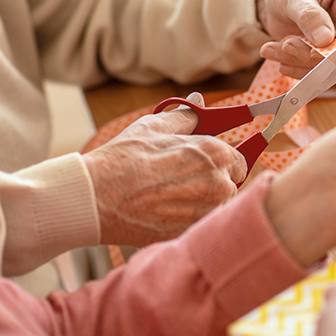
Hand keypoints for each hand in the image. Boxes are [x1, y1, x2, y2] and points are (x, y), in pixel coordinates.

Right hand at [82, 93, 246, 246]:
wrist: (97, 197)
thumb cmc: (123, 159)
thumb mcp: (154, 127)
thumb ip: (185, 116)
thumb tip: (197, 102)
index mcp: (214, 153)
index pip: (239, 161)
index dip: (224, 163)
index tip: (209, 166)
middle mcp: (218, 183)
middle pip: (230, 186)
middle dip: (213, 184)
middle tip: (184, 183)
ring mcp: (206, 213)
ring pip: (216, 208)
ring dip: (202, 205)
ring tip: (171, 199)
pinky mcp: (191, 234)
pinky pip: (199, 227)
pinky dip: (188, 222)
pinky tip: (165, 214)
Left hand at [254, 0, 335, 77]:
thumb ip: (309, 15)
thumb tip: (325, 40)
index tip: (312, 54)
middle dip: (312, 55)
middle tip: (283, 46)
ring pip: (335, 63)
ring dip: (301, 63)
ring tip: (272, 50)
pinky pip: (326, 69)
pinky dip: (301, 69)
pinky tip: (281, 62)